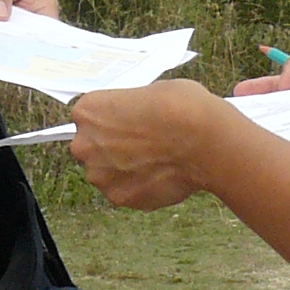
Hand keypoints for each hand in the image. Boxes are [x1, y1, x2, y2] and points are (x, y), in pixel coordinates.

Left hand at [69, 80, 233, 209]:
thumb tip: (134, 119)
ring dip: (123, 170)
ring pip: (106, 173)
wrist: (204, 140)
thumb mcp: (150, 91)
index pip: (88, 117)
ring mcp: (100, 175)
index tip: (127, 123)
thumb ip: (130, 109)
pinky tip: (160, 175)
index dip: (110, 120)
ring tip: (155, 162)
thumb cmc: (181, 108)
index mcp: (87, 111)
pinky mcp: (119, 198)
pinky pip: (124, 191)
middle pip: (91, 147)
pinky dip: (138, 186)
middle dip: (111, 147)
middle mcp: (85, 144)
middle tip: (141, 145)